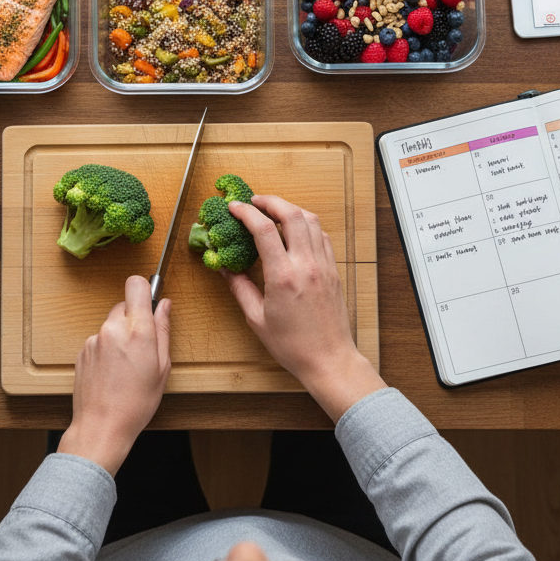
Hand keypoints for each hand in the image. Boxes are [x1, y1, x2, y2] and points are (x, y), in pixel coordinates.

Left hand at [57, 275, 170, 475]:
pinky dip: (107, 349)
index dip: (144, 288)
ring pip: (111, 323)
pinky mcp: (82, 351)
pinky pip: (99, 339)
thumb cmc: (136, 403)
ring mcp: (94, 339)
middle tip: (142, 344)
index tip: (149, 300)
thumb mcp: (162, 367)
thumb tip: (164, 305)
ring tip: (126, 365)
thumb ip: (163, 330)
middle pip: (124, 304)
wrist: (101, 427)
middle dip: (134, 317)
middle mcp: (113, 329)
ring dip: (120, 335)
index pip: (136, 285)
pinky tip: (112, 372)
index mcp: (138, 331)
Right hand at [225, 195, 384, 421]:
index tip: (234, 207)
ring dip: (290, 208)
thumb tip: (225, 267)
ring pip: (310, 220)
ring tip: (273, 211)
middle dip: (270, 201)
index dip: (247, 212)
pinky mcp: (333, 269)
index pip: (264, 230)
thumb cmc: (292, 345)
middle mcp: (306, 265)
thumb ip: (240, 287)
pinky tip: (295, 230)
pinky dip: (307, 224)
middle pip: (291, 214)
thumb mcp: (256, 318)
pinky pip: (321, 235)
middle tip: (254, 201)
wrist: (329, 359)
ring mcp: (323, 265)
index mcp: (283, 277)